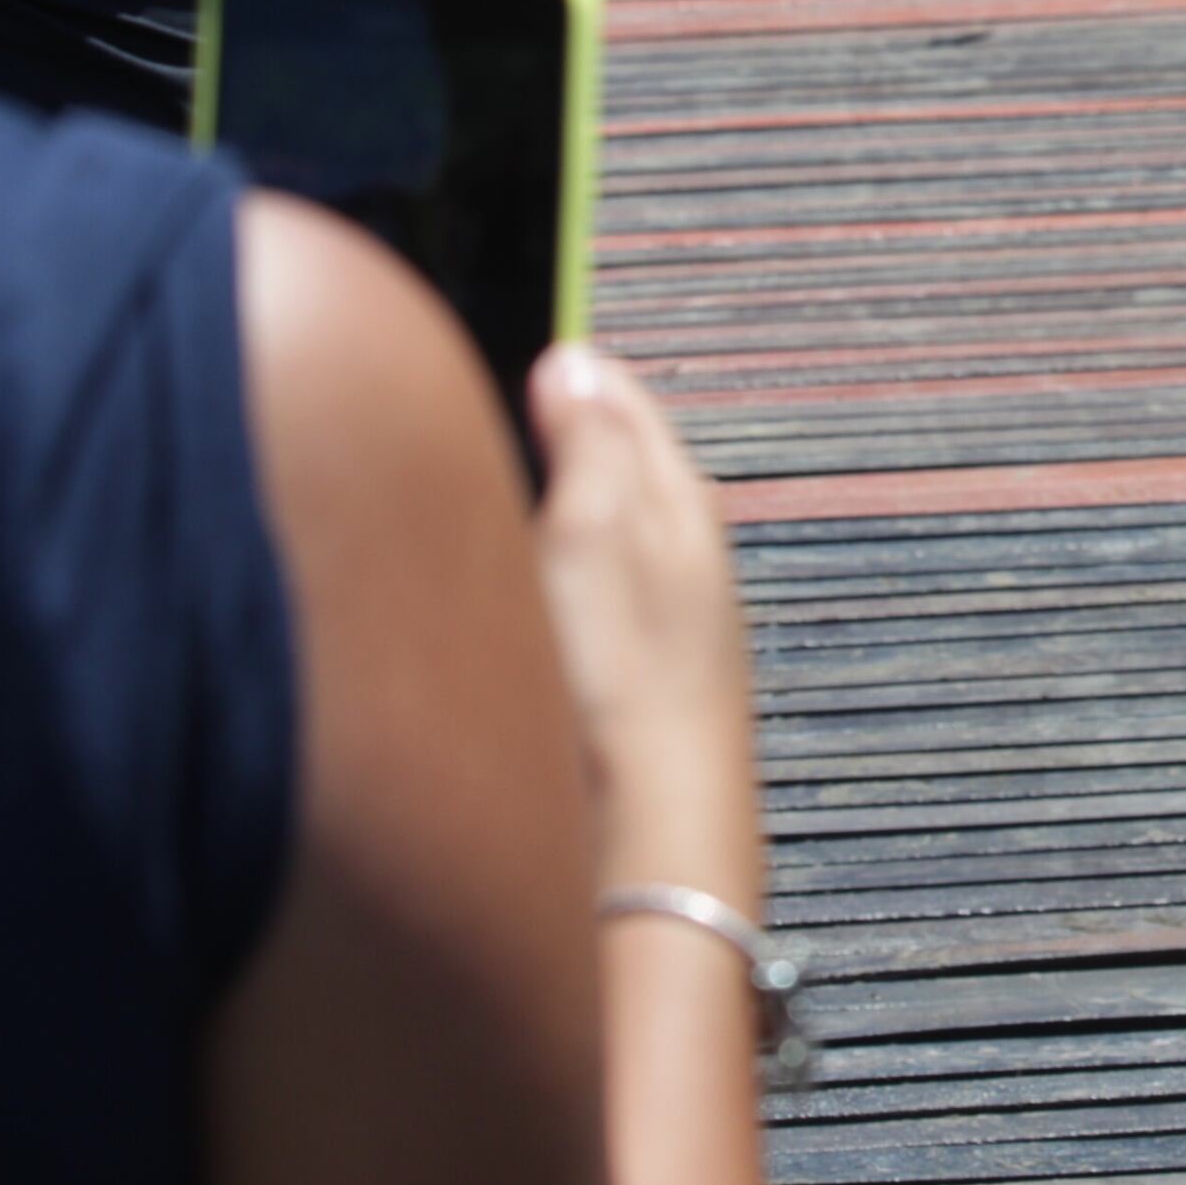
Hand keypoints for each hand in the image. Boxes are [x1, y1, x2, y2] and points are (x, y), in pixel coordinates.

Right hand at [526, 345, 763, 901]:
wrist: (643, 842)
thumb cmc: (623, 687)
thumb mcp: (594, 537)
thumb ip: (589, 447)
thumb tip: (576, 364)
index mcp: (680, 511)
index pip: (628, 411)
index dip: (579, 376)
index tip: (536, 342)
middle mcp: (682, 567)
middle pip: (622, 474)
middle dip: (571, 435)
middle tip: (512, 399)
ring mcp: (660, 635)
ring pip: (606, 544)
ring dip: (559, 511)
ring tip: (504, 488)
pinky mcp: (628, 696)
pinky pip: (588, 610)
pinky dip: (553, 585)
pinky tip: (516, 604)